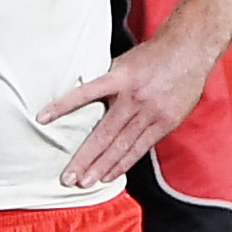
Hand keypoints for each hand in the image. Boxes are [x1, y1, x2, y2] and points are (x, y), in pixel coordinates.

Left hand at [40, 32, 213, 188]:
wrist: (189, 49)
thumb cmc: (150, 56)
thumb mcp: (122, 62)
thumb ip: (102, 81)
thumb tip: (74, 94)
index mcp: (119, 77)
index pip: (85, 92)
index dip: (63, 105)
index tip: (41, 118)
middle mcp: (134, 98)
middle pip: (104, 134)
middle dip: (84, 158)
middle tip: (67, 177)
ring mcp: (151, 112)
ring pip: (122, 146)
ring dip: (101, 167)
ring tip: (84, 183)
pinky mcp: (165, 122)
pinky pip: (140, 148)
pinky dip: (123, 163)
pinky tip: (108, 176)